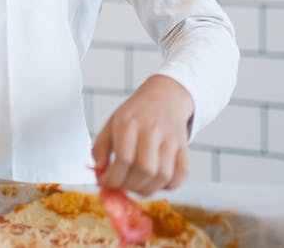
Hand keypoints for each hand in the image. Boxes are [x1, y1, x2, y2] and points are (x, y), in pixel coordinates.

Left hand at [91, 74, 193, 196]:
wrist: (166, 95)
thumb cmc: (136, 113)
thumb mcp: (112, 123)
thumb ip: (100, 148)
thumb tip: (99, 172)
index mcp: (129, 122)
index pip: (123, 159)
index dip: (112, 178)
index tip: (106, 182)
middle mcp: (152, 129)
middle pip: (144, 170)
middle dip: (129, 186)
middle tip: (121, 185)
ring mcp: (170, 138)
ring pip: (163, 175)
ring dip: (148, 189)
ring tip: (137, 185)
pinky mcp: (184, 146)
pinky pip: (182, 173)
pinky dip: (170, 185)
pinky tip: (157, 182)